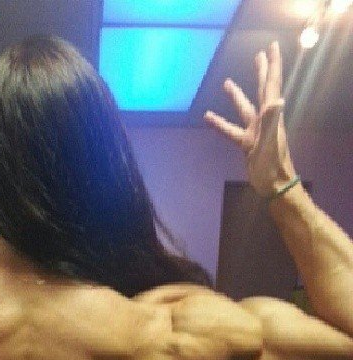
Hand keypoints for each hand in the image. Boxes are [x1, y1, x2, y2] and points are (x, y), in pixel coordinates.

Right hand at [204, 41, 296, 198]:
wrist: (274, 186)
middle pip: (262, 90)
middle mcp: (264, 120)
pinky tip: (209, 118)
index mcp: (271, 115)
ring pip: (244, 108)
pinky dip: (220, 123)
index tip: (271, 47)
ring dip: (237, 95)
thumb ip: (272, 121)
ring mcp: (255, 132)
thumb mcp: (271, 143)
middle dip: (261, 72)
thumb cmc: (273, 166)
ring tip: (227, 83)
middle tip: (258, 55)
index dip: (272, 66)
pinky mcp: (247, 144)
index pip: (271, 85)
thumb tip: (276, 99)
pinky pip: (231, 130)